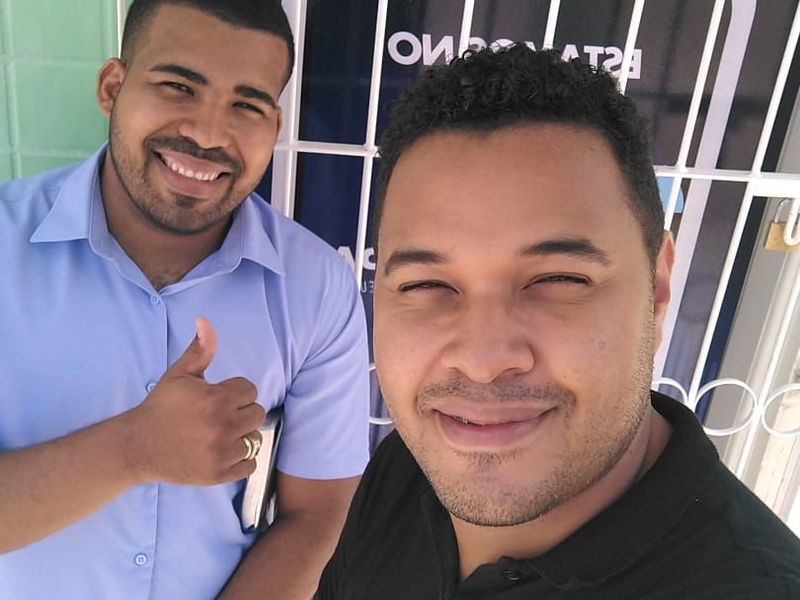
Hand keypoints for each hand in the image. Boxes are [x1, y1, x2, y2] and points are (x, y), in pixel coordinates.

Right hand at [124, 317, 265, 484]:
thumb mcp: (179, 374)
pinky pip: (250, 465)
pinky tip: (220, 452)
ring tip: (216, 434)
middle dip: (239, 412)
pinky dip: (239, 460)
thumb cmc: (162, 406)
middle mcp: (223, 427)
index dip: (233, 392)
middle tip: (216, 416)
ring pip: (254, 439)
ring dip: (240, 436)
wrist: (138, 445)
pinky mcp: (219, 474)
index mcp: (217, 399)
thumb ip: (200, 348)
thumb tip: (204, 320)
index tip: (215, 398)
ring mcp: (221, 453)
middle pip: (256, 414)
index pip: (249, 390)